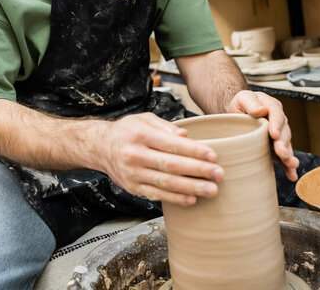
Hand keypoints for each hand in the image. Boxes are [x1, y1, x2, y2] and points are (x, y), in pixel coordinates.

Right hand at [101, 112, 224, 206]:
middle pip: (171, 166)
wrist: (100, 147)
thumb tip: (186, 136)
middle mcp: (135, 155)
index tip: (213, 155)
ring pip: (166, 183)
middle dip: (198, 171)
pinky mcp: (133, 188)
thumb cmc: (127, 131)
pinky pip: (157, 195)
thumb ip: (166, 126)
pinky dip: (176, 198)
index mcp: (140, 135)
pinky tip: (192, 199)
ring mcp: (133, 174)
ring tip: (212, 190)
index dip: (194, 151)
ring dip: (192, 188)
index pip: (172, 144)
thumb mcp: (144, 119)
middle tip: (219, 174)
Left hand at [227, 90, 298, 180]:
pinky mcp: (275, 147)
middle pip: (283, 131)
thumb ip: (251, 103)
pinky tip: (291, 174)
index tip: (273, 134)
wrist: (236, 114)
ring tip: (290, 164)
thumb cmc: (240, 105)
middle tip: (282, 153)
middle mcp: (279, 121)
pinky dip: (288, 166)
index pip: (276, 114)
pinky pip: (283, 157)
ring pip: (286, 145)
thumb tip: (262, 110)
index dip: (276, 124)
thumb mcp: (243, 99)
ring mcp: (279, 135)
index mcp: (272, 107)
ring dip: (289, 155)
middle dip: (283, 143)